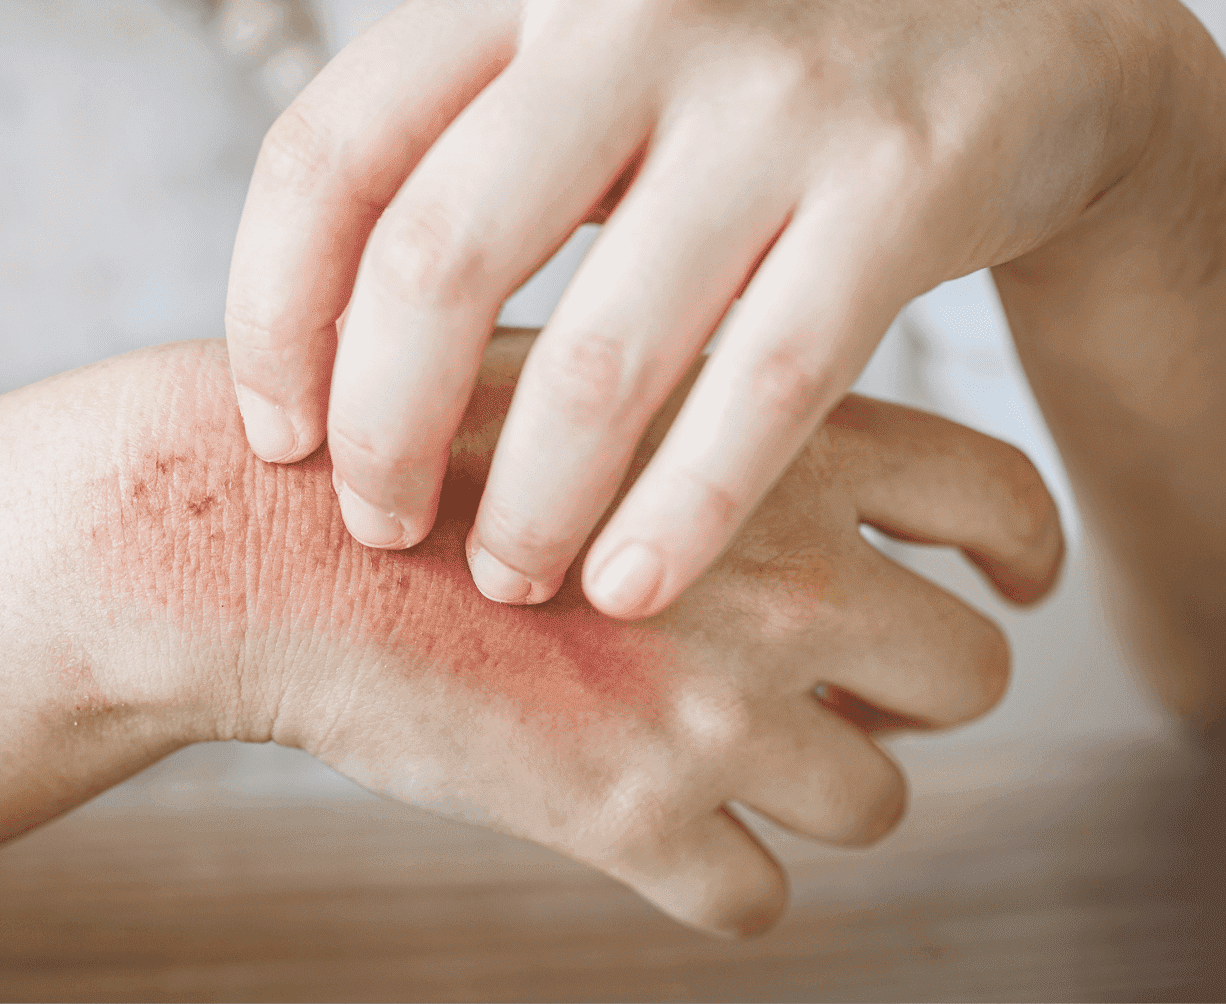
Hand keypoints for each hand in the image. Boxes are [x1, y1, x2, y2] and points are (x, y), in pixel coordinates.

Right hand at [199, 330, 1063, 935]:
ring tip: (704, 743)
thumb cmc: (415, 450)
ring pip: (876, 802)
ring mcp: (712, 707)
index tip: (1006, 587)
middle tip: (822, 684)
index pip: (998, 503)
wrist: (265, 541)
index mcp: (778, 443)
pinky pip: (757, 904)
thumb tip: (846, 529)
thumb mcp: (598, 382)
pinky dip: (715, 879)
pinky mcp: (628, 818)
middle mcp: (779, 577)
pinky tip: (646, 823)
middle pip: (968, 673)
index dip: (1020, 554)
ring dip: (811, 788)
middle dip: (910, 690)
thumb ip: (729, 430)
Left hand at [224, 0, 1146, 617]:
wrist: (1008, 34)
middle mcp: (635, 15)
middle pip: (437, 263)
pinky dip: (686, 512)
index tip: (279, 439)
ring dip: (531, 504)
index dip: (275, 317)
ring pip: (604, 355)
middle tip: (381, 530)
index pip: (329, 156)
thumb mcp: (587, 72)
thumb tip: (308, 350)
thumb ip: (460, 166)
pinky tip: (632, 589)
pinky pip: (766, 388)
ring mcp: (777, 96)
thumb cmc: (743, 86)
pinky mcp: (904, 185)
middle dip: (385, 434)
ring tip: (510, 583)